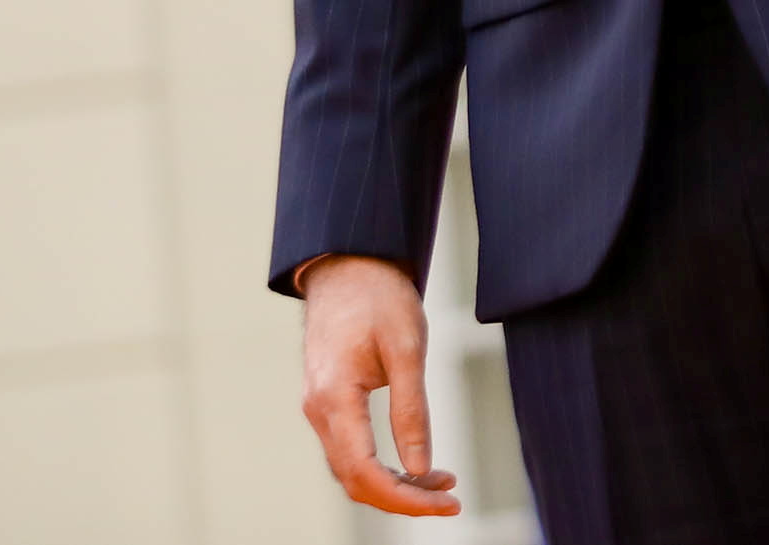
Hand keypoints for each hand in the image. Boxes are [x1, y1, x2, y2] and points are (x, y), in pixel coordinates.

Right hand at [299, 255, 461, 516]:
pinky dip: (381, 467)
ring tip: (442, 482)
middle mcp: (318, 410)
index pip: (364, 472)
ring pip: (351, 470)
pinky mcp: (327, 403)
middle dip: (404, 498)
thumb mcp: (407, 347)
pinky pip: (350, 451)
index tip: (447, 502)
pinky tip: (415, 464)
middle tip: (451, 498)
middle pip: (355, 480)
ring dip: (394, 484)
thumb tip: (421, 465)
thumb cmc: (379, 298)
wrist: (349, 266)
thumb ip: (412, 409)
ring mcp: (318, 408)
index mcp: (334, 398)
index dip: (405, 497)